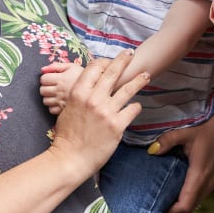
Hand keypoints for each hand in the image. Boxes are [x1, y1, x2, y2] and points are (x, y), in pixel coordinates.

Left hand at [40, 62, 82, 113]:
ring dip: (49, 97)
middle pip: (42, 90)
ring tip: (57, 94)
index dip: (47, 78)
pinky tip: (59, 102)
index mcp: (61, 79)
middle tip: (54, 86)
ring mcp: (61, 101)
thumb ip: (56, 66)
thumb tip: (43, 69)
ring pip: (45, 101)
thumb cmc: (84, 78)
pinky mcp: (63, 110)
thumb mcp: (72, 67)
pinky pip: (51, 109)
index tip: (52, 78)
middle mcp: (59, 91)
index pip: (43, 79)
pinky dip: (53, 106)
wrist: (96, 91)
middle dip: (46, 87)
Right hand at [52, 53, 146, 173]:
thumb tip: (89, 87)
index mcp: (79, 93)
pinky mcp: (117, 125)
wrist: (70, 159)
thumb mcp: (67, 109)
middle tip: (131, 54)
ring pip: (128, 89)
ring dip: (139, 80)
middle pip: (112, 72)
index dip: (104, 61)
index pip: (94, 68)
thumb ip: (80, 96)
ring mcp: (106, 111)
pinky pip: (132, 109)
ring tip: (146, 75)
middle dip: (123, 60)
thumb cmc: (67, 136)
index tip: (110, 61)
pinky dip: (135, 107)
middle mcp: (93, 99)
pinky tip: (136, 106)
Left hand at [148, 111, 213, 212]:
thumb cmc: (206, 128)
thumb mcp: (186, 131)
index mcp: (199, 175)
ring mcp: (211, 184)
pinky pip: (198, 198)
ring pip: (193, 205)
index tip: (153, 210)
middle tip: (152, 205)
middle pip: (188, 210)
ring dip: (178, 206)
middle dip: (171, 212)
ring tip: (160, 198)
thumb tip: (151, 151)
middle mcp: (207, 184)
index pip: (184, 206)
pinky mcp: (212, 182)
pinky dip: (186, 199)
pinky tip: (174, 189)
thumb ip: (167, 140)